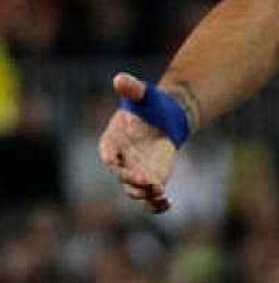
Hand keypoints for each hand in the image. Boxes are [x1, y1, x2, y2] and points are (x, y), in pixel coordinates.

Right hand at [98, 73, 178, 212]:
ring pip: (135, 190)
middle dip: (133, 181)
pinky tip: (166, 204)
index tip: (119, 166)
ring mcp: (135, 171)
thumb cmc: (149, 104)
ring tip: (160, 195)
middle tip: (149, 183)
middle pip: (122, 176)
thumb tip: (121, 79)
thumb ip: (132, 88)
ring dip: (145, 195)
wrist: (166, 116)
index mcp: (112, 140)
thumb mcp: (142, 94)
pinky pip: (150, 196)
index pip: (108, 155)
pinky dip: (156, 204)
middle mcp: (121, 160)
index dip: (114, 162)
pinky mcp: (151, 178)